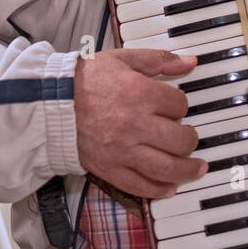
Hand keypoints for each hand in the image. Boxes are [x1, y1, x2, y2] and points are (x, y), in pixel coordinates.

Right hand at [74, 49, 206, 198]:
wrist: (51, 102)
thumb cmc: (86, 79)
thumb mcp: (124, 58)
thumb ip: (160, 60)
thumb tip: (190, 62)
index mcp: (140, 94)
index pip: (180, 106)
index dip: (180, 105)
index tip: (174, 107)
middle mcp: (135, 125)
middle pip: (180, 140)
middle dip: (190, 139)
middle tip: (190, 138)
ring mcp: (122, 150)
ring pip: (166, 168)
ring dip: (187, 170)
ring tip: (197, 168)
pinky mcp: (109, 168)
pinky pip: (139, 185)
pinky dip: (158, 190)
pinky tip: (170, 187)